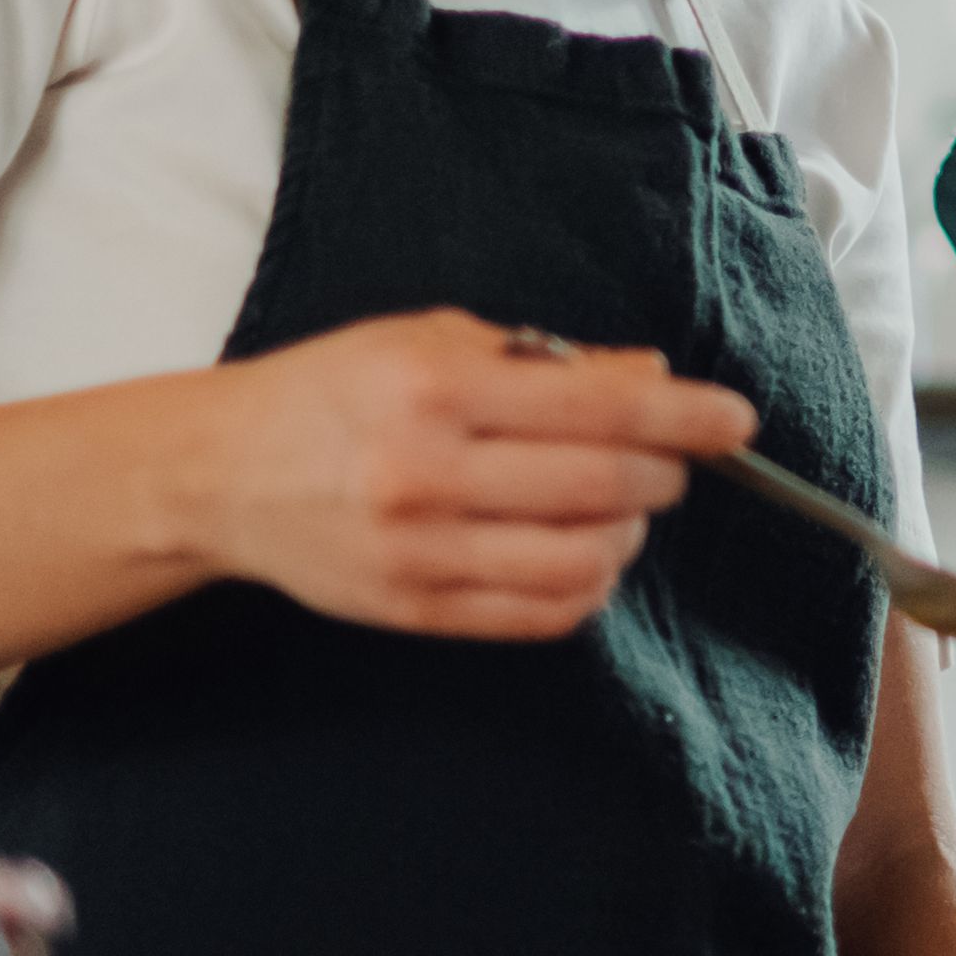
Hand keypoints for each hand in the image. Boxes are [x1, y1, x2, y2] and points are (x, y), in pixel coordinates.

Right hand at [186, 310, 752, 638]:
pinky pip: (540, 615)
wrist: (219, 474)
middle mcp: (424, 473)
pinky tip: (583, 553)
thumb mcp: (429, 340)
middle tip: (672, 460)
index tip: (736, 421)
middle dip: (665, 473)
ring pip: (583, 560)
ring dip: (630, 533)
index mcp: (433, 388)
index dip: (684, 417)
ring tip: (619, 507)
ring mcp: (416, 552)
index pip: (597, 407)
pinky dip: (589, 586)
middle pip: (602, 486)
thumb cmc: (333, 391)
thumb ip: (544, 361)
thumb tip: (652, 380)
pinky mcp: (411, 611)